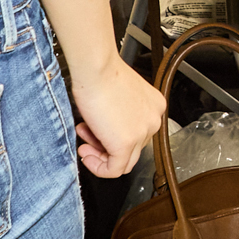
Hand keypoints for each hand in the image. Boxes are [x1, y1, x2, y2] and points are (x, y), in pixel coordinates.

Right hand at [67, 51, 165, 179]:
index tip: (97, 131)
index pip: (138, 134)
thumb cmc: (101, 73)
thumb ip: (119, 114)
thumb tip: (107, 130)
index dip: (113, 135)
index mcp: (154, 107)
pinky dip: (98, 168)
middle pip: (132, 148)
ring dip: (99, 156)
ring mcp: (142, 133)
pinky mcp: (126, 144)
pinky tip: (87, 156)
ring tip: (84, 143)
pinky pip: (114, 170)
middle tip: (88, 138)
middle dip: (105, 146)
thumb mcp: (118, 95)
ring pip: (124, 161)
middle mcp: (153, 120)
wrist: (96, 68)